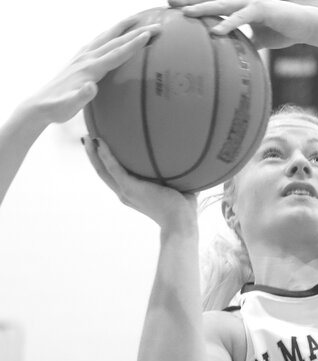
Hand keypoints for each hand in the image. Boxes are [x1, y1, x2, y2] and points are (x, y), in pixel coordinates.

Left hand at [30, 16, 161, 124]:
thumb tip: (91, 87)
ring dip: (122, 27)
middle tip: (156, 26)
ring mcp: (81, 57)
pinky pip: (98, 41)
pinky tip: (112, 33)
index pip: (116, 54)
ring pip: (106, 37)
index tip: (149, 34)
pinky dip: (109, 34)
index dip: (133, 44)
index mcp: (89, 69)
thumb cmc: (59, 108)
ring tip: (136, 18)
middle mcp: (86, 58)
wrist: (41, 105)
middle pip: (115, 41)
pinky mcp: (78, 59)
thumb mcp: (70, 106)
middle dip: (136, 32)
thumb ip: (82, 96)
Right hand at [82, 136, 197, 228]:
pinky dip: (104, 154)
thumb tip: (189, 160)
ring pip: (102, 170)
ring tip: (86, 136)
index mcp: (134, 194)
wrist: (181, 223)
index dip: (108, 164)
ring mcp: (126, 191)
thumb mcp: (179, 188)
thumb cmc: (184, 210)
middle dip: (94, 156)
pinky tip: (99, 140)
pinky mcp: (129, 188)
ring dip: (93, 153)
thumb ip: (178, 174)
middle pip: (103, 173)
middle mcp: (126, 194)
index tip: (103, 149)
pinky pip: (113, 167)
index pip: (116, 178)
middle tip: (88, 138)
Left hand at [167, 0, 314, 49]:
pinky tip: (215, 32)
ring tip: (184, 13)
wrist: (305, 25)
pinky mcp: (261, 9)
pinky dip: (227, 24)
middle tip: (167, 1)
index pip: (209, 1)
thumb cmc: (282, 31)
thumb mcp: (258, 40)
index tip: (171, 5)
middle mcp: (240, 0)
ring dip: (202, 8)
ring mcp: (250, 2)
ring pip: (220, 4)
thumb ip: (243, 43)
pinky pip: (240, 18)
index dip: (191, 2)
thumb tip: (232, 57)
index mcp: (237, 5)